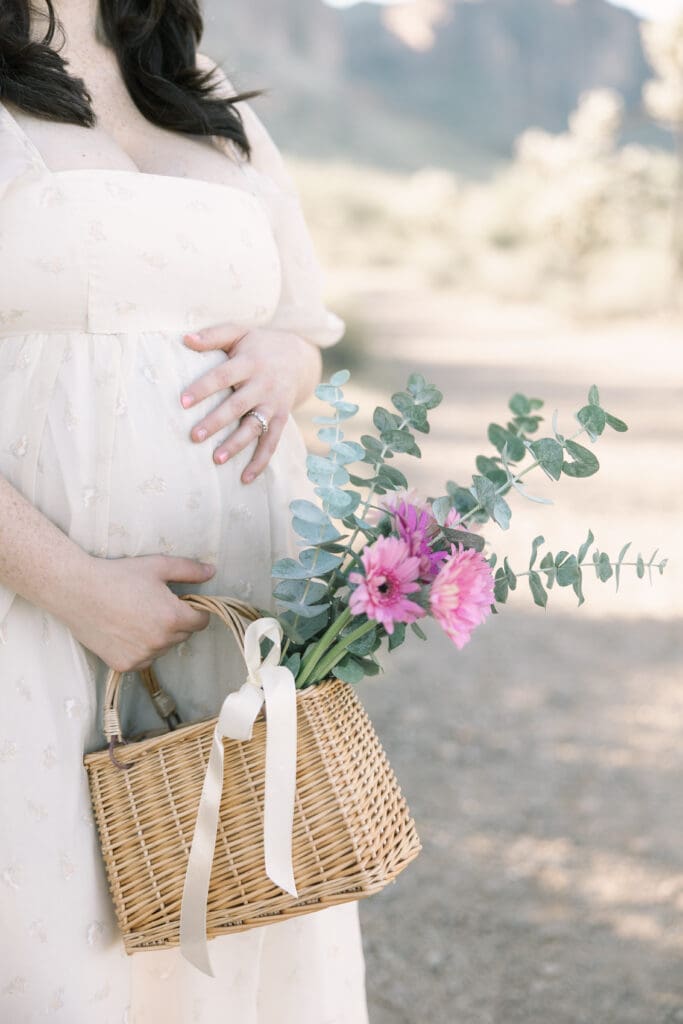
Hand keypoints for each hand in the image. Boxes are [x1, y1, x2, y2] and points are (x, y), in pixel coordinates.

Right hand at [63, 554, 215, 671]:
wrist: (77, 591)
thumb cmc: (118, 576)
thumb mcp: (157, 566)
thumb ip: (189, 570)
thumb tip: (212, 572)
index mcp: (173, 618)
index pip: (201, 621)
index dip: (194, 609)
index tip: (181, 601)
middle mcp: (160, 641)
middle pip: (183, 635)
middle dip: (176, 621)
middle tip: (154, 604)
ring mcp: (142, 656)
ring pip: (163, 648)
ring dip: (158, 636)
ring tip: (136, 615)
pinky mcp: (124, 664)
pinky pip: (144, 659)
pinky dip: (140, 649)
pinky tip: (125, 630)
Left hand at [180, 323, 321, 482]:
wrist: (300, 358)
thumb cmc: (260, 345)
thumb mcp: (240, 332)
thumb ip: (213, 335)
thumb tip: (185, 339)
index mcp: (249, 362)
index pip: (222, 376)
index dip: (203, 388)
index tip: (182, 402)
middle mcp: (263, 384)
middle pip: (237, 405)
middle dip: (217, 421)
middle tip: (194, 436)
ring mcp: (274, 404)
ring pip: (254, 427)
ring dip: (236, 444)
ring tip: (216, 459)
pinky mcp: (282, 418)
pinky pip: (272, 442)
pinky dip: (260, 461)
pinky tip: (245, 478)